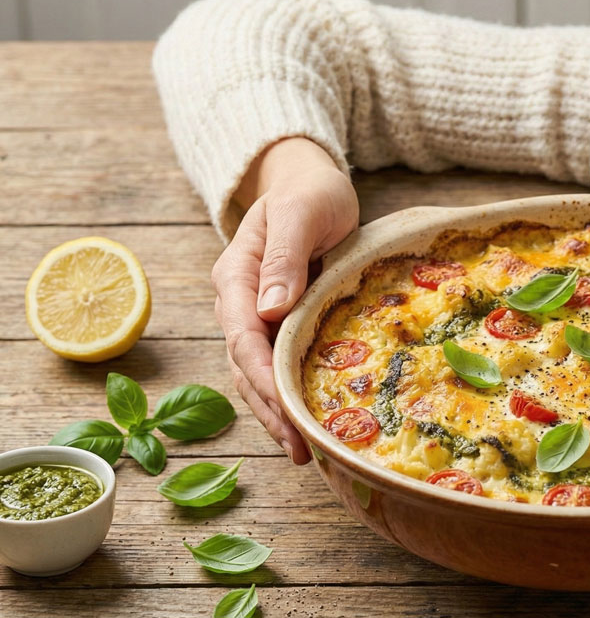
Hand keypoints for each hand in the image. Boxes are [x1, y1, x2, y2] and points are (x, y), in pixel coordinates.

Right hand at [211, 137, 358, 463]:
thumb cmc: (309, 192)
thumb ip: (284, 258)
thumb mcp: (300, 214)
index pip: (243, 336)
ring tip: (304, 451)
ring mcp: (258, 315)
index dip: (263, 376)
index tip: (285, 407)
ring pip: (259, 374)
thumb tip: (270, 309)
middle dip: (270, 409)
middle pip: (247, 366)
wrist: (308, 182)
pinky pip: (280, 364)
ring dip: (278, 412)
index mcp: (236, 277)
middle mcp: (240, 302)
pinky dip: (290, 394)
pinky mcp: (281, 323)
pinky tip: (309, 422)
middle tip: (299, 449)